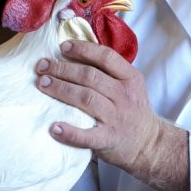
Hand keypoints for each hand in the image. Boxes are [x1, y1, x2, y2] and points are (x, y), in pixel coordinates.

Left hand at [36, 40, 189, 190]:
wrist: (149, 144)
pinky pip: (87, 136)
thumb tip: (77, 52)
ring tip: (42, 84)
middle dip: (63, 69)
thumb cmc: (133, 111)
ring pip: (85, 99)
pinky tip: (54, 127)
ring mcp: (116, 118)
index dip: (83, 50)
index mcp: (130, 79)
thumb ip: (111, 71)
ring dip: (61, 89)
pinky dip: (69, 132)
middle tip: (42, 66)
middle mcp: (124, 96)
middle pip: (90, 77)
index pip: (106, 57)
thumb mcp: (131, 85)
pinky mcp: (108, 140)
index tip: (63, 46)